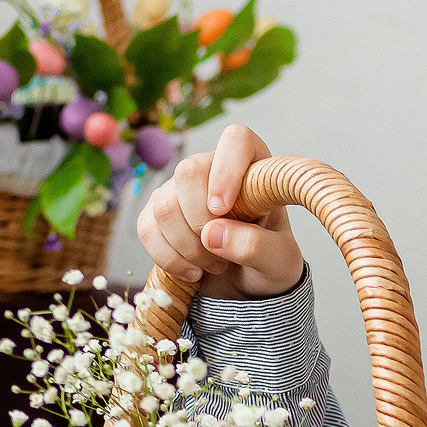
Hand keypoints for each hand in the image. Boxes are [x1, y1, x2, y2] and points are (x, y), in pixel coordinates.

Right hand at [134, 123, 303, 299]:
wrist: (248, 286)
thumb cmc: (269, 264)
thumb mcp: (280, 262)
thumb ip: (257, 246)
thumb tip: (213, 233)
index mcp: (253, 171)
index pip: (237, 140)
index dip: (226, 169)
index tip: (224, 209)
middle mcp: (213, 172)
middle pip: (188, 171)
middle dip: (201, 221)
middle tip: (224, 252)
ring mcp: (181, 191)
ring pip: (164, 205)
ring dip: (187, 247)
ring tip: (215, 264)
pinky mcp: (158, 215)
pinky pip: (147, 228)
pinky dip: (168, 257)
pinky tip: (193, 271)